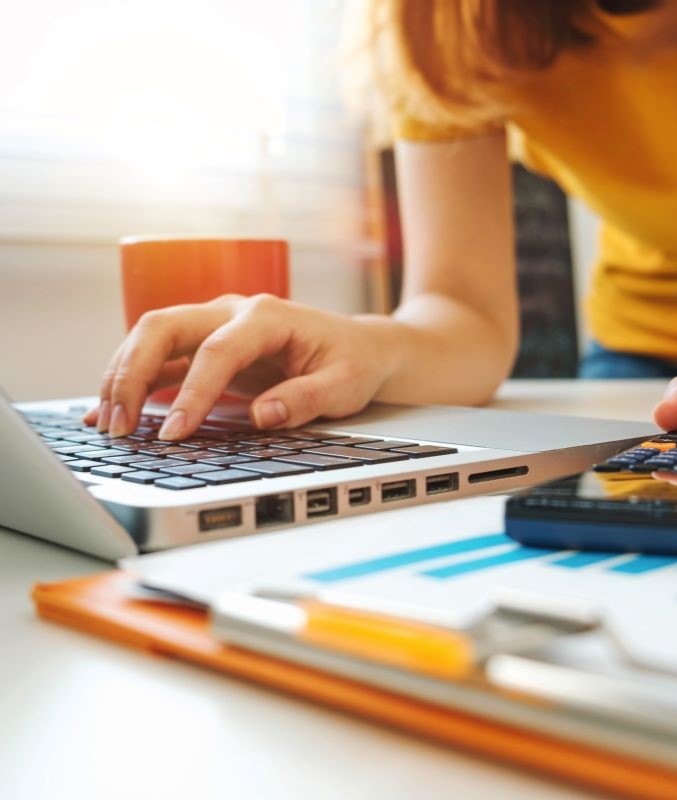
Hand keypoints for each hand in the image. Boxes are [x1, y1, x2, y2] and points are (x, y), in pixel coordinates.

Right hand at [83, 294, 396, 439]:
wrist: (359, 347)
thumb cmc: (352, 363)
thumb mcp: (344, 386)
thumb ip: (305, 399)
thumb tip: (261, 416)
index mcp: (268, 317)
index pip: (218, 351)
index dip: (193, 393)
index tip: (176, 433)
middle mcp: (233, 312)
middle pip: (164, 327)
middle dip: (132, 373)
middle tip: (119, 425)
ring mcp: (216, 325)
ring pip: (152, 337)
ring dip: (123, 376)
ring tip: (108, 423)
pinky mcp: (207, 345)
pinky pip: (161, 357)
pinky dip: (133, 381)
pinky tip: (111, 410)